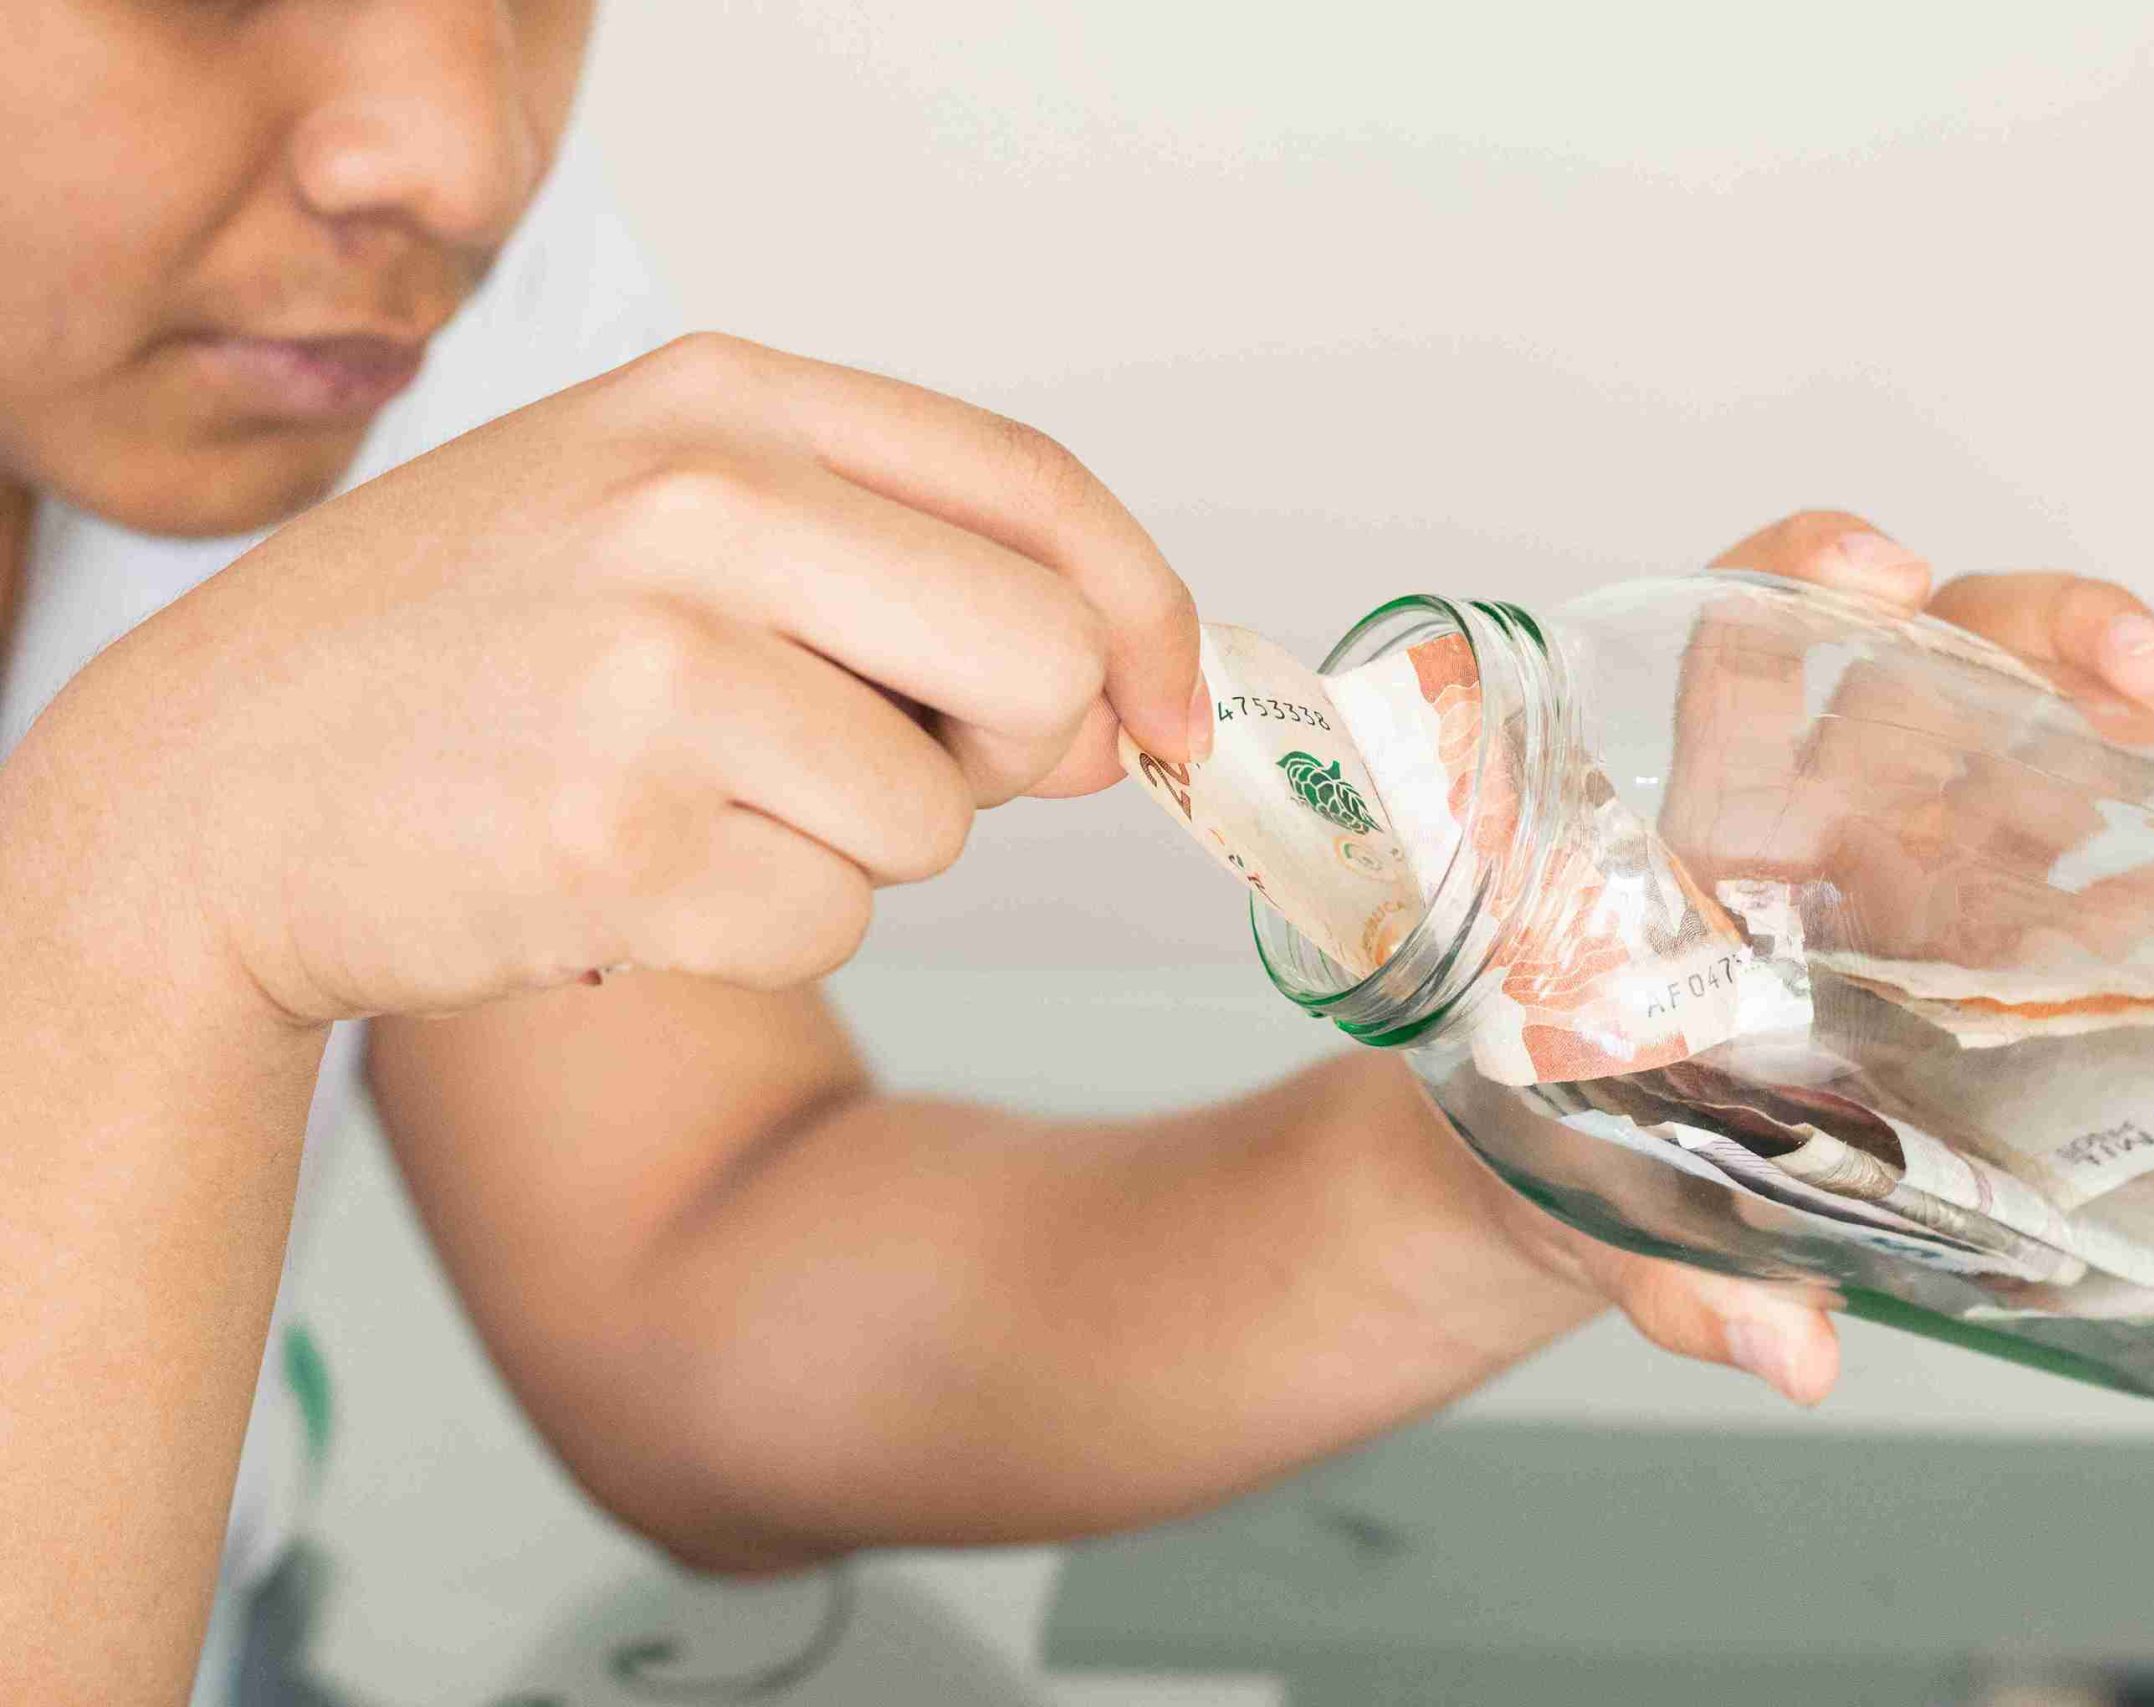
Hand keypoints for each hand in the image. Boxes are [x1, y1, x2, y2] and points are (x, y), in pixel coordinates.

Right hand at [28, 334, 1202, 1022]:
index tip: (1170, 705)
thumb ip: (896, 578)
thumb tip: (1114, 716)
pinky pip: (830, 923)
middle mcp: (693, 509)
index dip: (1144, 611)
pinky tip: (631, 872)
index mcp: (718, 401)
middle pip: (1038, 659)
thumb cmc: (468, 653)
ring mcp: (651, 676)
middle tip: (909, 768)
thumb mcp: (659, 524)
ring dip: (848, 845)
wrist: (212, 788)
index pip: (1032, 488)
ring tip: (686, 800)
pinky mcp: (619, 846)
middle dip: (1021, 750)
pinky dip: (760, 926)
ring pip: (933, 822)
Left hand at [1493, 510, 2153, 1403]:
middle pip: (1938, 655)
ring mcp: (1910, 856)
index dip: (1802, 578)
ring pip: (2050, 728)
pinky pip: (2097, 850)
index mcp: (1692, 825)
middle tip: (2153, 675)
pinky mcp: (1988, 926)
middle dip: (2053, 635)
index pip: (1739, 643)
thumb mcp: (1598, 1193)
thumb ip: (1678, 1269)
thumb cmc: (1549, 1135)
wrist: (1560, 1176)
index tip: (1879, 578)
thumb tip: (1786, 1352)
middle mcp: (1811, 809)